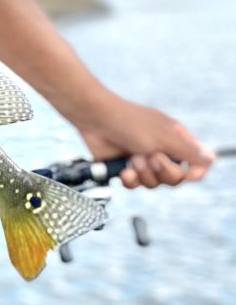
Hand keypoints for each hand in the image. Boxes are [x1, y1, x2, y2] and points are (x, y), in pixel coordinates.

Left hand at [77, 95, 214, 188]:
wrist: (93, 119)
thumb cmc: (127, 121)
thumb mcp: (163, 136)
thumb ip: (188, 151)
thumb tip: (211, 159)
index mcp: (176, 140)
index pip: (197, 164)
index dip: (195, 173)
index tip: (188, 174)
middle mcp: (161, 151)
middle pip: (175, 179)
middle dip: (163, 171)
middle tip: (151, 156)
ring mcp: (142, 160)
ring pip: (154, 184)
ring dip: (144, 174)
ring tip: (133, 158)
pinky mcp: (124, 167)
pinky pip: (134, 185)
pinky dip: (130, 180)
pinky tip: (124, 171)